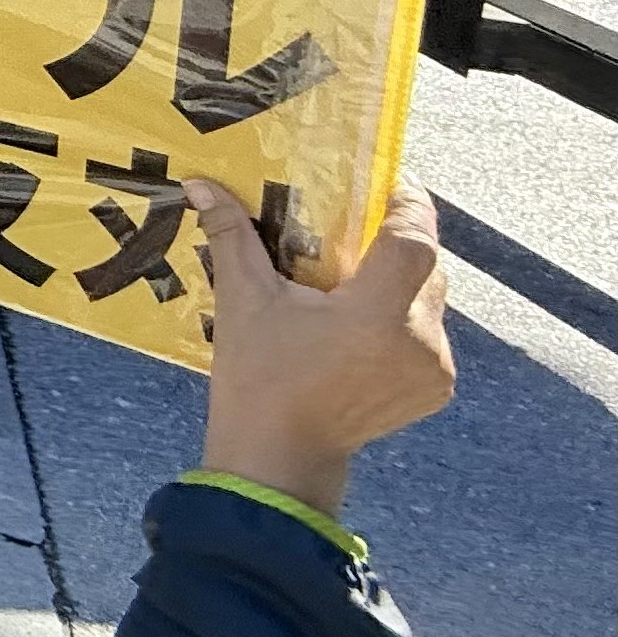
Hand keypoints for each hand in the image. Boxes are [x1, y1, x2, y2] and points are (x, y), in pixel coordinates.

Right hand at [189, 175, 454, 517]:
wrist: (280, 457)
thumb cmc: (258, 379)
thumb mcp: (244, 303)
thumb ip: (233, 237)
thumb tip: (201, 186)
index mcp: (375, 314)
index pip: (415, 238)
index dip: (409, 202)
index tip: (392, 179)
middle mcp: (417, 338)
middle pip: (428, 266)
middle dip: (399, 242)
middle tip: (360, 228)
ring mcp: (433, 366)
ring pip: (432, 299)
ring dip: (402, 283)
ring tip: (358, 281)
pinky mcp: (436, 387)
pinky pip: (431, 335)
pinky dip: (405, 322)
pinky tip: (365, 328)